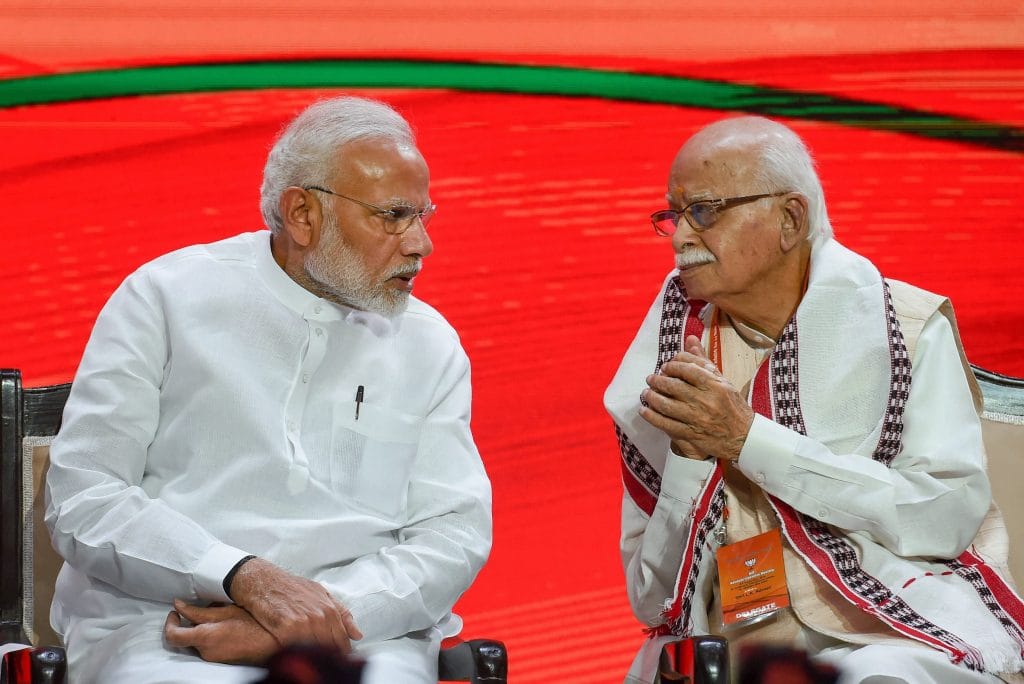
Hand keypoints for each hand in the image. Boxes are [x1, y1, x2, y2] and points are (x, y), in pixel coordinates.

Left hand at [163, 600, 278, 664]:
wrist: (274, 644)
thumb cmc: (255, 626)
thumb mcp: (225, 612)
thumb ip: (198, 611)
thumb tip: (180, 606)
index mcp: (205, 638)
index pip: (172, 636)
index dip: (169, 623)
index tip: (174, 613)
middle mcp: (205, 652)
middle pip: (185, 638)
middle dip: (189, 623)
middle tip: (201, 609)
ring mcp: (213, 658)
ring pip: (197, 642)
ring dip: (201, 629)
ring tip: (219, 615)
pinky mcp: (220, 660)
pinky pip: (207, 647)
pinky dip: (210, 636)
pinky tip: (226, 626)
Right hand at [228, 558, 361, 653]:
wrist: (265, 581)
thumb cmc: (292, 587)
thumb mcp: (322, 594)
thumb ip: (342, 614)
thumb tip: (358, 634)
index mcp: (330, 610)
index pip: (342, 641)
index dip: (342, 653)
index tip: (340, 659)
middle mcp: (319, 617)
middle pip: (329, 648)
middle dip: (328, 656)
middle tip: (325, 662)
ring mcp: (303, 623)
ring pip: (314, 650)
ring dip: (313, 656)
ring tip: (310, 659)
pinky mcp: (285, 628)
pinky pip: (296, 649)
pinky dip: (297, 654)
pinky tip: (296, 654)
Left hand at [640, 334, 754, 461]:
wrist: (743, 437)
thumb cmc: (732, 406)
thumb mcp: (722, 381)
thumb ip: (703, 361)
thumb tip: (690, 339)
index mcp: (715, 386)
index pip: (688, 369)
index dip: (673, 365)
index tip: (666, 366)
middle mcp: (705, 402)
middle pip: (674, 387)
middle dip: (658, 381)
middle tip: (651, 378)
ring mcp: (697, 419)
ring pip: (667, 405)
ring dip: (652, 397)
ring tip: (646, 393)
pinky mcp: (691, 435)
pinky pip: (666, 424)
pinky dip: (652, 417)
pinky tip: (644, 411)